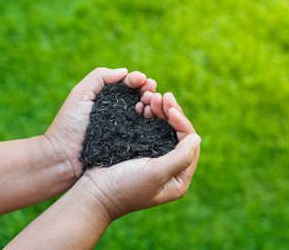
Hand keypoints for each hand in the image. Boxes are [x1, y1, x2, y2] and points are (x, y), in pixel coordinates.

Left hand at [44, 68, 157, 177]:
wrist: (64, 156)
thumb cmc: (69, 124)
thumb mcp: (81, 93)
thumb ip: (100, 77)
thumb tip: (125, 71)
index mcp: (109, 99)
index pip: (128, 85)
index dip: (137, 80)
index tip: (142, 79)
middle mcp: (120, 113)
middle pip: (140, 97)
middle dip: (148, 90)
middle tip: (151, 89)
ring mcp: (127, 129)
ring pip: (146, 113)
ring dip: (152, 104)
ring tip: (152, 101)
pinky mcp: (131, 145)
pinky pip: (145, 131)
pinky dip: (152, 121)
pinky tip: (152, 115)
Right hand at [81, 93, 200, 220]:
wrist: (92, 194)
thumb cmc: (123, 188)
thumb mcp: (155, 174)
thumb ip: (180, 158)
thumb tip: (197, 138)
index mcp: (179, 178)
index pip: (189, 143)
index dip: (182, 122)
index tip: (170, 107)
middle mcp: (171, 169)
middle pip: (178, 134)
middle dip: (171, 113)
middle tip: (162, 95)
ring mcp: (155, 159)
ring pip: (165, 129)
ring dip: (160, 112)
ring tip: (152, 97)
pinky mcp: (141, 151)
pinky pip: (150, 129)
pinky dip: (149, 116)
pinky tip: (143, 105)